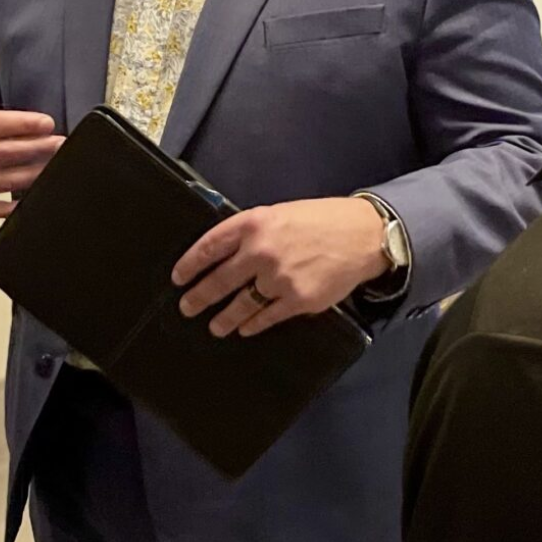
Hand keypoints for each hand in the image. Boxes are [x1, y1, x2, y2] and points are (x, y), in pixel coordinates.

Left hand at [173, 197, 388, 337]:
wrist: (363, 235)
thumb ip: (252, 231)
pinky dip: (253, 324)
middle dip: (199, 297)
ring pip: (241, 304)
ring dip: (223, 318)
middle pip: (219, 280)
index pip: (209, 246)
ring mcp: (278, 278)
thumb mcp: (280, 213)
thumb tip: (226, 252)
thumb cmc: (321, 220)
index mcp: (253, 224)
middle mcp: (261, 251)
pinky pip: (267, 317)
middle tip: (187, 307)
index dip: (190, 264)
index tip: (179, 277)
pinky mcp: (297, 300)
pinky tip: (245, 328)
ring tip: (214, 326)